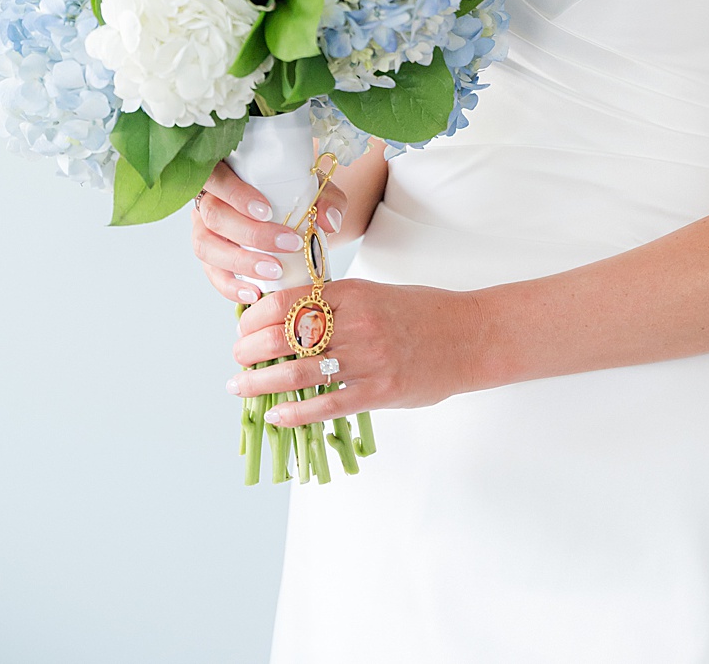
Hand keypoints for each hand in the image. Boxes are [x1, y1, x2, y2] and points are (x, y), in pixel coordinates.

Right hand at [190, 161, 345, 305]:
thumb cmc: (293, 191)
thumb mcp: (314, 188)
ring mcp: (203, 229)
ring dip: (241, 262)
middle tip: (289, 245)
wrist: (288, 209)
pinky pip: (211, 273)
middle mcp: (208, 199)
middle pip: (213, 215)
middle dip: (251, 233)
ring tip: (275, 272)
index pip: (217, 177)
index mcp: (226, 172)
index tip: (267, 211)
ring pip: (206, 246)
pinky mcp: (209, 257)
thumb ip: (326, 199)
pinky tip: (254, 293)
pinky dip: (231, 287)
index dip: (236, 194)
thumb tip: (328, 221)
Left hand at [228, 278, 490, 424]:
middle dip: (249, 352)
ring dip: (260, 383)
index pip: (288, 301)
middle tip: (237, 362)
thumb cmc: (423, 314)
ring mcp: (369, 358)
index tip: (242, 329)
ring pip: (297, 373)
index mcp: (355, 293)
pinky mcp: (380, 390)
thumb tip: (285, 320)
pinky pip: (326, 405)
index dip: (254, 317)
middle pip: (283, 337)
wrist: (471, 336)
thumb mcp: (378, 294)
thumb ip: (337, 304)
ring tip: (241, 389)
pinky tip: (276, 415)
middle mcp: (358, 322)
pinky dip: (294, 413)